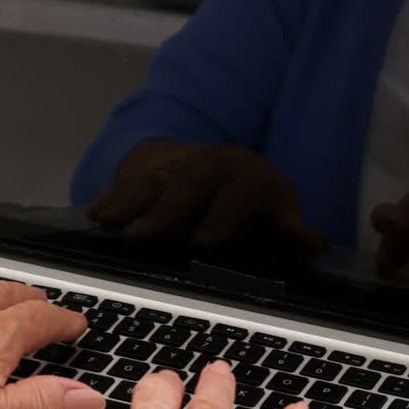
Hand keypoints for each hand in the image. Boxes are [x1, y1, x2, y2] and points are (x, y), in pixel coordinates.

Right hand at [89, 139, 326, 252]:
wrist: (218, 165)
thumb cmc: (252, 204)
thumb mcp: (277, 213)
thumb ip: (290, 232)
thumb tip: (315, 243)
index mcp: (247, 176)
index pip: (237, 194)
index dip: (222, 218)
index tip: (203, 243)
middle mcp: (210, 165)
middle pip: (187, 184)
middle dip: (166, 210)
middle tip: (148, 238)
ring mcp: (176, 165)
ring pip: (152, 180)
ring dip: (129, 201)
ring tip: (109, 223)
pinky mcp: (147, 170)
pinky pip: (126, 181)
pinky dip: (109, 196)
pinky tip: (93, 215)